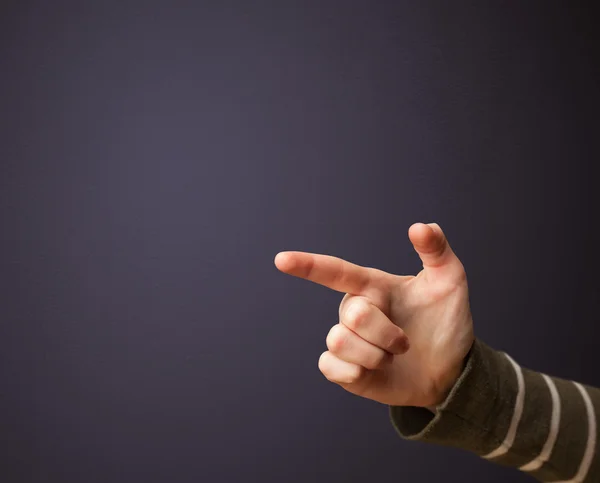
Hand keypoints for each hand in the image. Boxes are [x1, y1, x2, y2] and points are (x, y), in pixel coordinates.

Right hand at [274, 223, 473, 407]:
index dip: (307, 265)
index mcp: (371, 286)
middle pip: (353, 315)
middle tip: (405, 342)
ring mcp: (347, 340)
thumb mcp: (450, 283)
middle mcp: (353, 309)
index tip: (282, 260)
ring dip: (377, 354)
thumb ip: (437, 251)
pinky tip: (373, 372)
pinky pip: (331, 367)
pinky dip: (357, 372)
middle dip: (388, 333)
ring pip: (342, 342)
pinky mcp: (342, 369)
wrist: (450, 372)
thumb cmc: (446, 323)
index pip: (334, 271)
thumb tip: (422, 226)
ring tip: (393, 357)